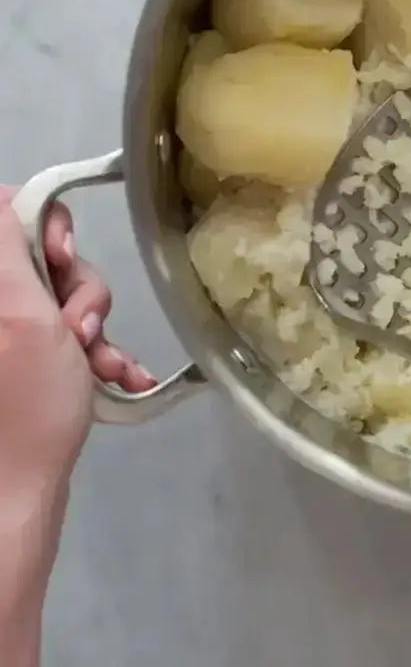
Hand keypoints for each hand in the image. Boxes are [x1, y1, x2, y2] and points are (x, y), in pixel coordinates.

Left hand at [0, 187, 154, 497]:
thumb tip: (1, 198)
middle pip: (45, 257)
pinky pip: (67, 332)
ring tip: (104, 361)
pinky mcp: (23, 359)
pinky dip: (96, 350)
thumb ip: (6, 246)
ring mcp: (6, 332)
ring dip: (95, 326)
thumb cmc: (24, 403)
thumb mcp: (21, 313)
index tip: (63, 263)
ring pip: (63, 296)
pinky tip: (119, 373)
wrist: (17, 494)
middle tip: (81, 328)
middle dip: (79, 290)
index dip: (47, 228)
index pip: (10, 211)